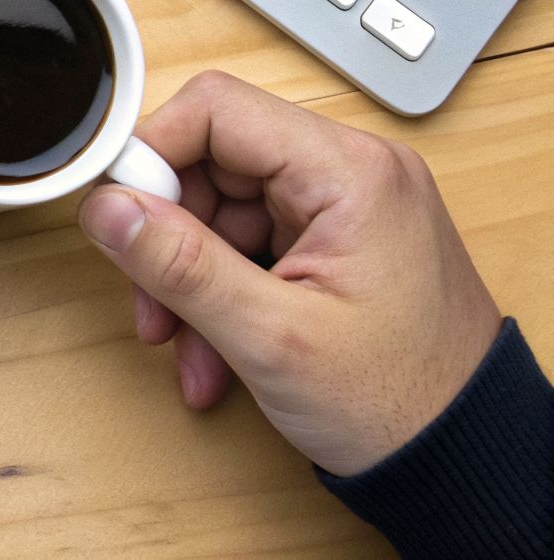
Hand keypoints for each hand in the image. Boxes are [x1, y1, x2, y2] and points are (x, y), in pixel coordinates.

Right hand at [76, 71, 501, 476]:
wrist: (465, 460)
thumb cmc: (401, 402)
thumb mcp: (271, 337)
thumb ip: (180, 265)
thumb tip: (105, 209)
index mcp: (349, 172)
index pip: (217, 111)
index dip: (152, 154)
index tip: (115, 213)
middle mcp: (350, 174)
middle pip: (213, 164)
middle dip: (169, 237)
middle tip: (150, 301)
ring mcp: (344, 210)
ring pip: (222, 213)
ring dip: (189, 280)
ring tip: (185, 348)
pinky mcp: (336, 244)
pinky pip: (249, 247)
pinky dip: (220, 296)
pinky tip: (214, 354)